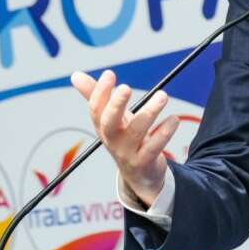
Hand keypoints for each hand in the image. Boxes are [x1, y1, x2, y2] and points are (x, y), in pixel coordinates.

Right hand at [70, 69, 179, 206]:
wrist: (139, 175)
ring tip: (163, 95)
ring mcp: (128, 153)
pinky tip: (173, 119)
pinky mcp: (145, 162)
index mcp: (103, 127)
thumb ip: (96, 96)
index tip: (109, 74)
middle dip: (116, 105)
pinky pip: (154, 147)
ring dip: (150, 112)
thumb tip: (75, 75)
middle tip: (126, 87)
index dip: (100, 92)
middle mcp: (112, 140)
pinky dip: (164, 133)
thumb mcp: (112, 118)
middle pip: (109, 123)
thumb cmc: (125, 139)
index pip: (96, 110)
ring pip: (136, 132)